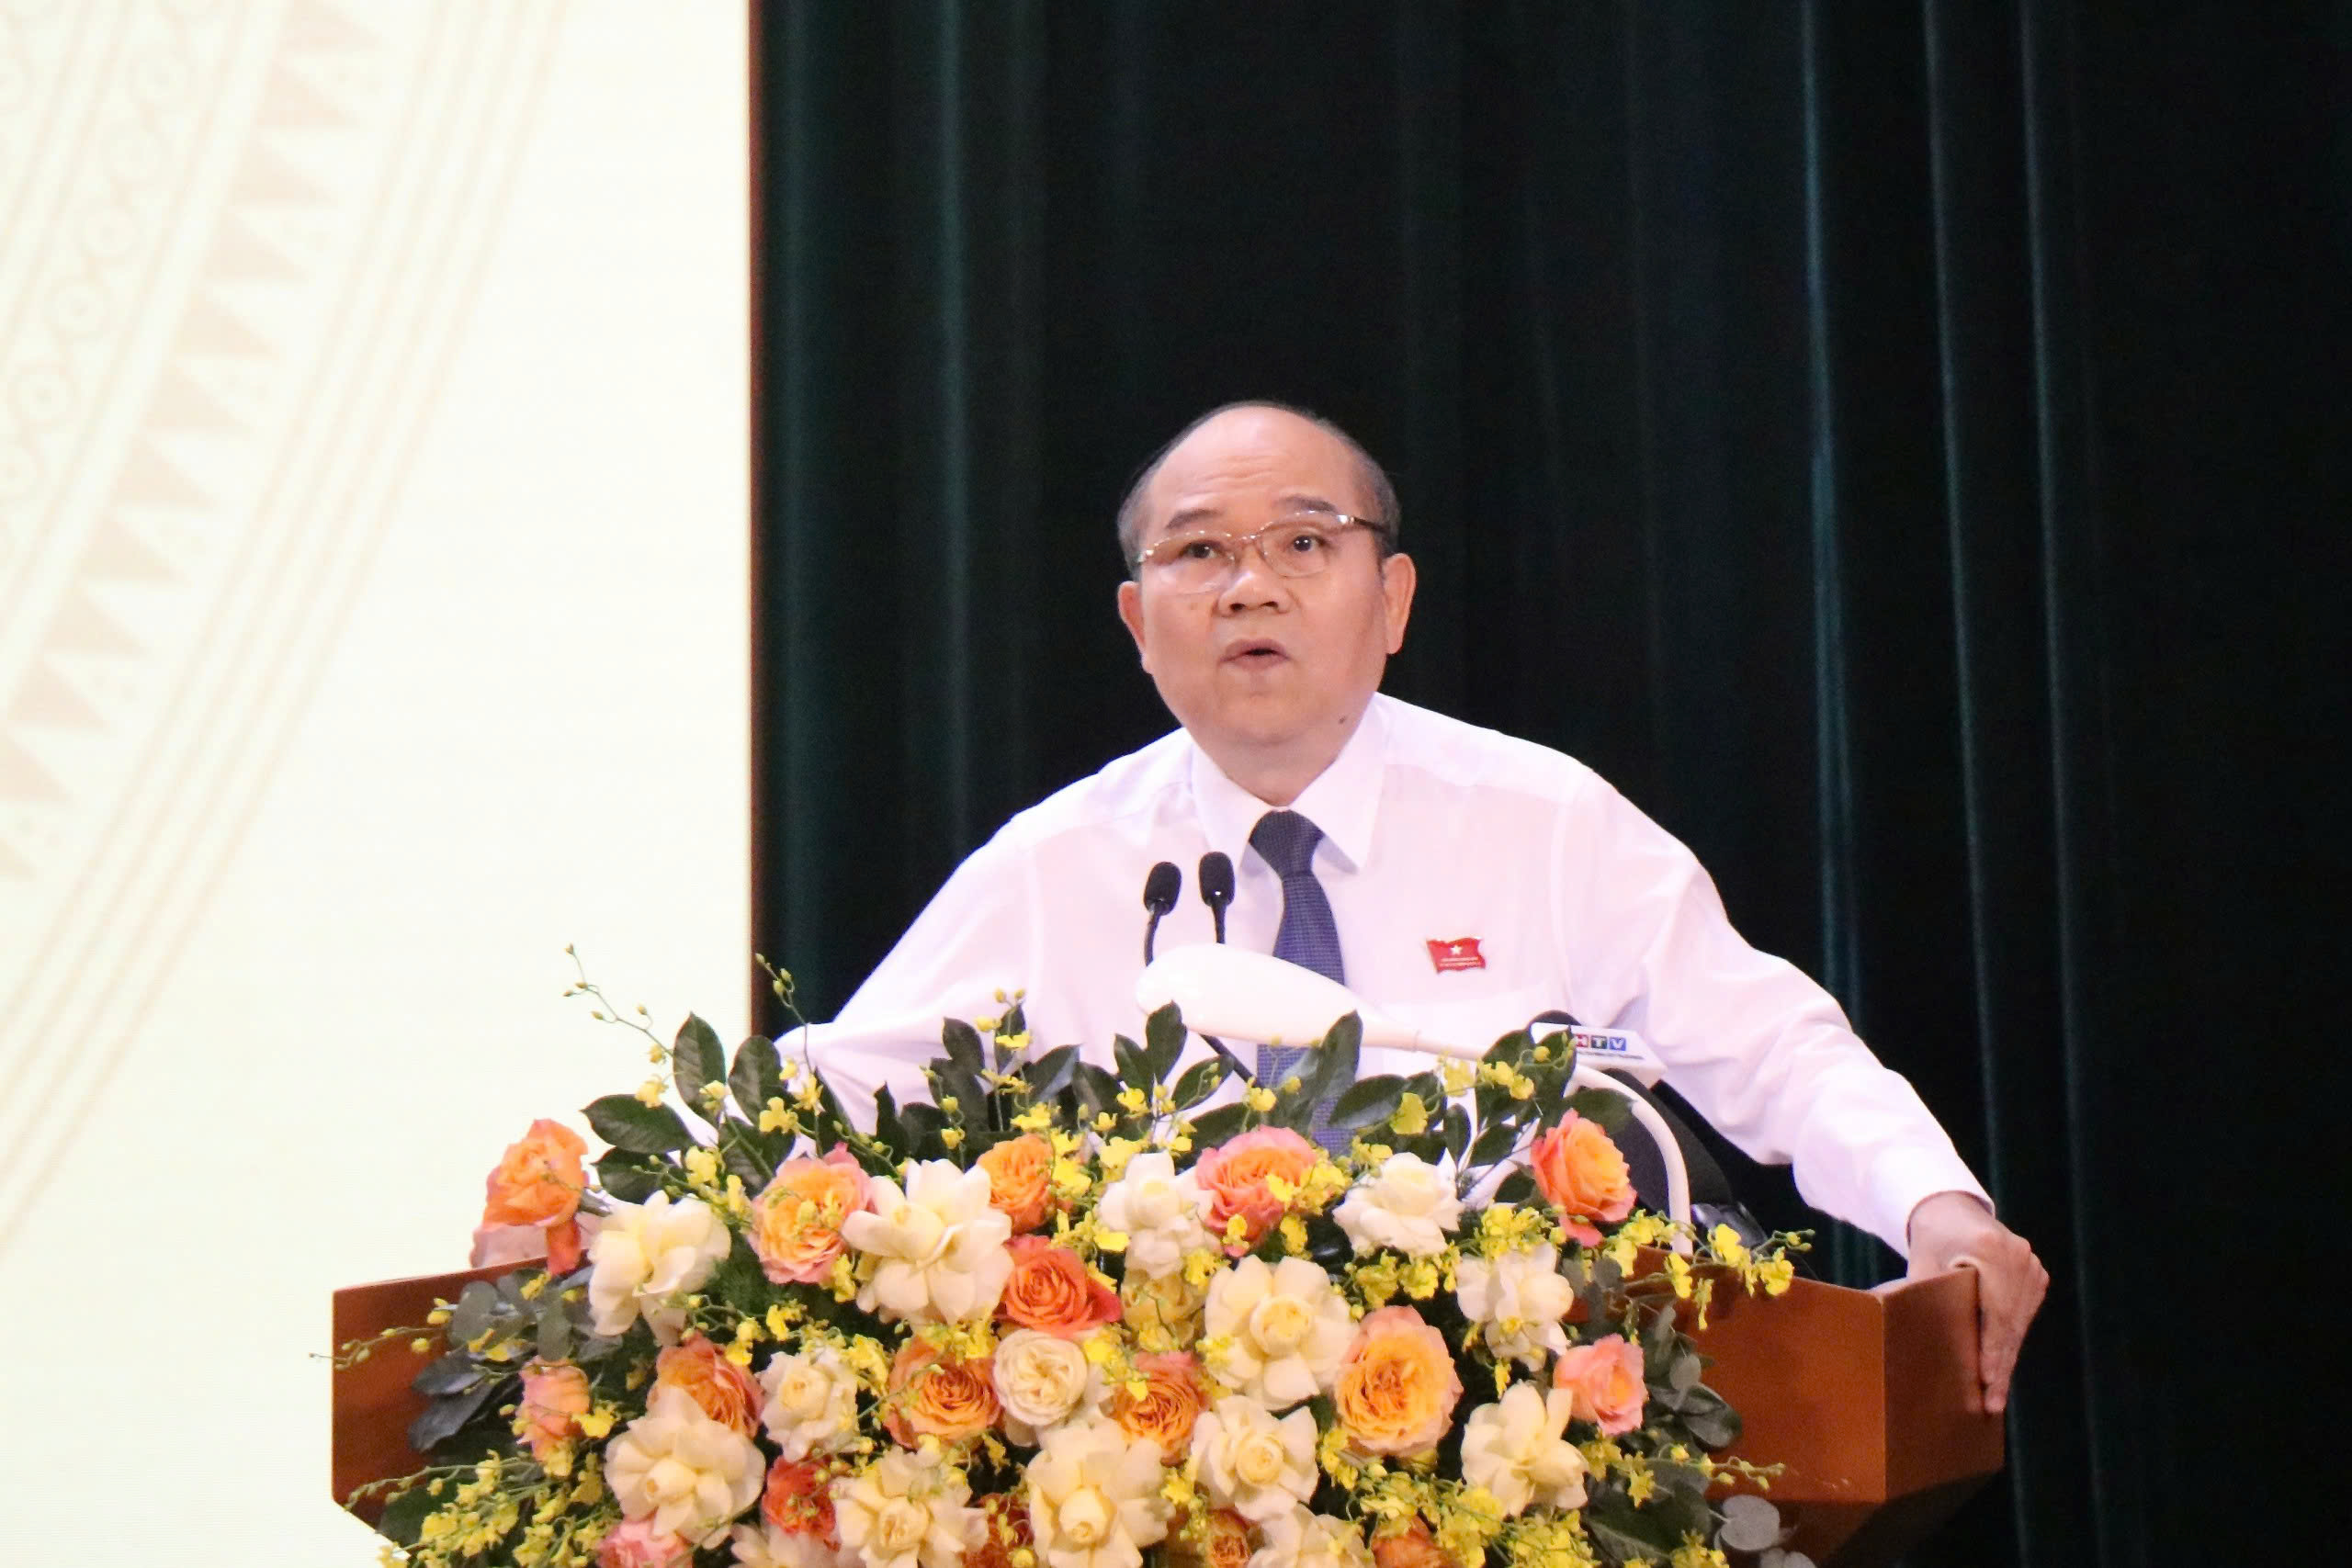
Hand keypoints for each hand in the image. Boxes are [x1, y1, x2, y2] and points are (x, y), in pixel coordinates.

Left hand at [1905, 1191, 2047, 1415]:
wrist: (1951, 1209)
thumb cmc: (1929, 1241)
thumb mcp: (1922, 1266)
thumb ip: (1922, 1298)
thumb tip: (1911, 1342)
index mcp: (1990, 1249)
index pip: (1993, 1312)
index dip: (1991, 1350)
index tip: (1986, 1381)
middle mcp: (2018, 1255)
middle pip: (2009, 1322)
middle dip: (2000, 1365)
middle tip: (1992, 1404)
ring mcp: (2031, 1263)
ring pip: (2019, 1322)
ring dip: (2008, 1357)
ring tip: (1996, 1396)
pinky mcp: (2036, 1272)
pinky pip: (2024, 1313)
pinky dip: (2012, 1339)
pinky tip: (2003, 1367)